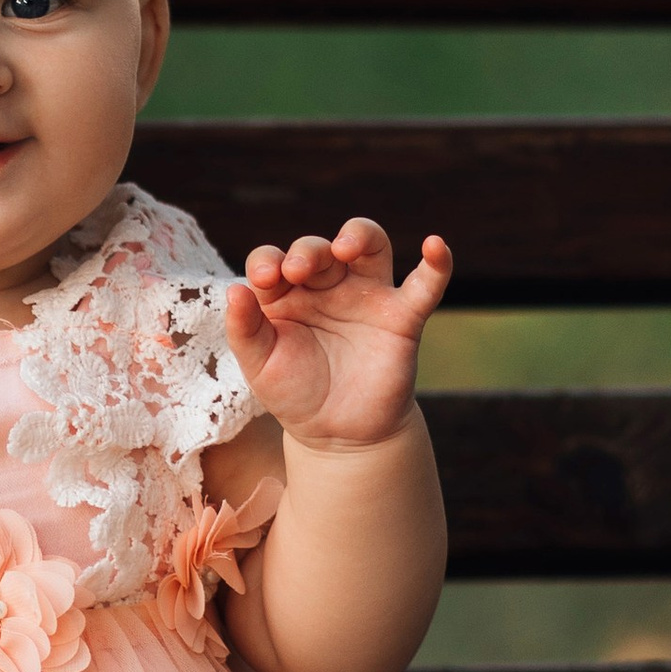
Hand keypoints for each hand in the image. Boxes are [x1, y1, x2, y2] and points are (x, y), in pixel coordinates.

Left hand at [223, 221, 451, 450]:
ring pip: (370, 247)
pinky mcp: (402, 318)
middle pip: (320, 248)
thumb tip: (234, 290)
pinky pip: (425, 285)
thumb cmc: (295, 394)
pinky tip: (435, 245)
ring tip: (345, 247)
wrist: (339, 435)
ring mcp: (366, 297)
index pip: (273, 260)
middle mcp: (326, 287)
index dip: (267, 261)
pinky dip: (436, 264)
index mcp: (286, 294)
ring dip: (359, 236)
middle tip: (298, 270)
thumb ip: (245, 329)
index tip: (265, 280)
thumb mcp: (259, 365)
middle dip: (309, 251)